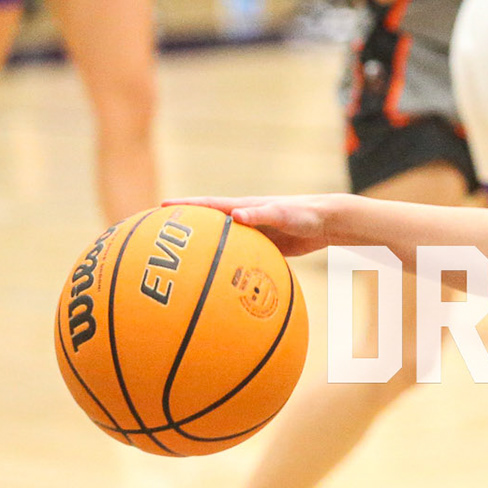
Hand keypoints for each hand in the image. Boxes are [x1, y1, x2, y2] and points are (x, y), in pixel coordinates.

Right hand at [164, 196, 337, 255]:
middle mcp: (244, 220)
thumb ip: (260, 214)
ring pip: (222, 243)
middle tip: (161, 236)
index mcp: (243, 208)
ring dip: (204, 249)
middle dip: (187, 228)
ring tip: (181, 261)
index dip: (185, 207)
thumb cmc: (305, 214)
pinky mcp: (262, 248)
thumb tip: (235, 215)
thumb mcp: (282, 214)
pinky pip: (239, 257)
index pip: (208, 206)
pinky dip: (227, 264)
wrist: (326, 223)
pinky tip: (219, 281)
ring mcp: (252, 234)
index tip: (161, 208)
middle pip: (209, 225)